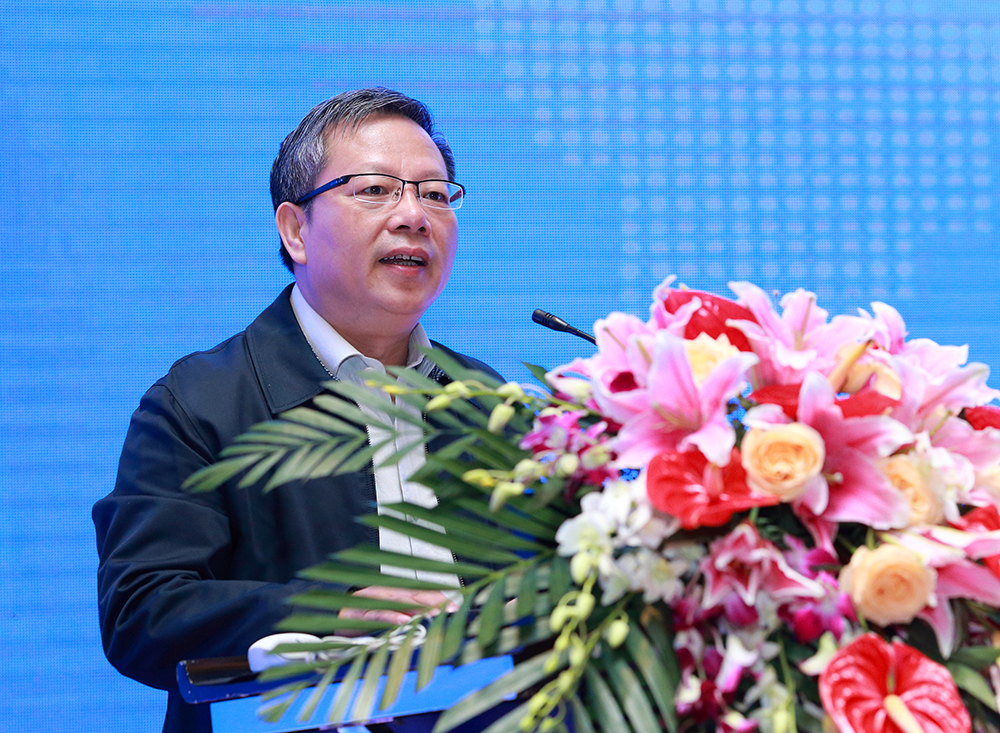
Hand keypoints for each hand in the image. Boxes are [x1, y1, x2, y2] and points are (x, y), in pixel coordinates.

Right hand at [338, 586, 458, 626]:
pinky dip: (391, 616)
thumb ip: (409, 617)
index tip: (456, 605)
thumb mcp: (390, 619)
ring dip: (417, 607)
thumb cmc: (363, 623)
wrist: (333, 627)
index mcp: (392, 592)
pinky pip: (376, 614)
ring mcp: (369, 601)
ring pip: (397, 601)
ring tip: (434, 612)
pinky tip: (404, 621)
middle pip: (412, 594)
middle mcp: (383, 592)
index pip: (419, 592)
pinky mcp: (357, 613)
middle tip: (451, 609)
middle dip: (434, 601)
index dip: (438, 597)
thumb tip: (434, 618)